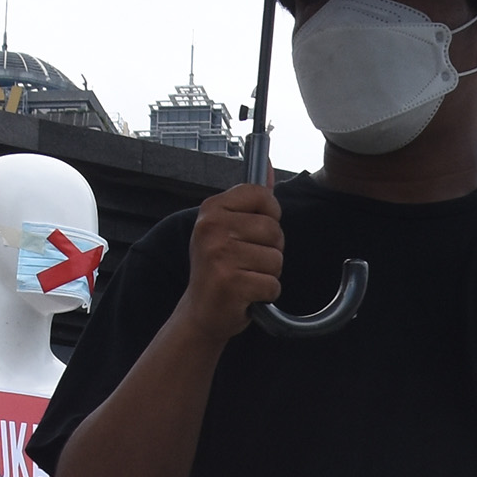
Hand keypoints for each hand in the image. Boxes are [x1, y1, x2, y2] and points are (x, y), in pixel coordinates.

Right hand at [167, 182, 288, 345]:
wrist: (200, 313)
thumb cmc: (218, 269)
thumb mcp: (226, 228)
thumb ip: (250, 198)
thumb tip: (266, 164)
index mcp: (211, 210)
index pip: (262, 195)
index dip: (270, 215)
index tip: (255, 231)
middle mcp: (211, 229)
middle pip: (274, 230)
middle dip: (270, 250)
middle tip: (246, 262)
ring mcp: (219, 256)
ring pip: (276, 259)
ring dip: (268, 274)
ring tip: (245, 277)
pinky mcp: (231, 284)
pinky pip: (273, 284)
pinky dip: (265, 294)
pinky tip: (246, 294)